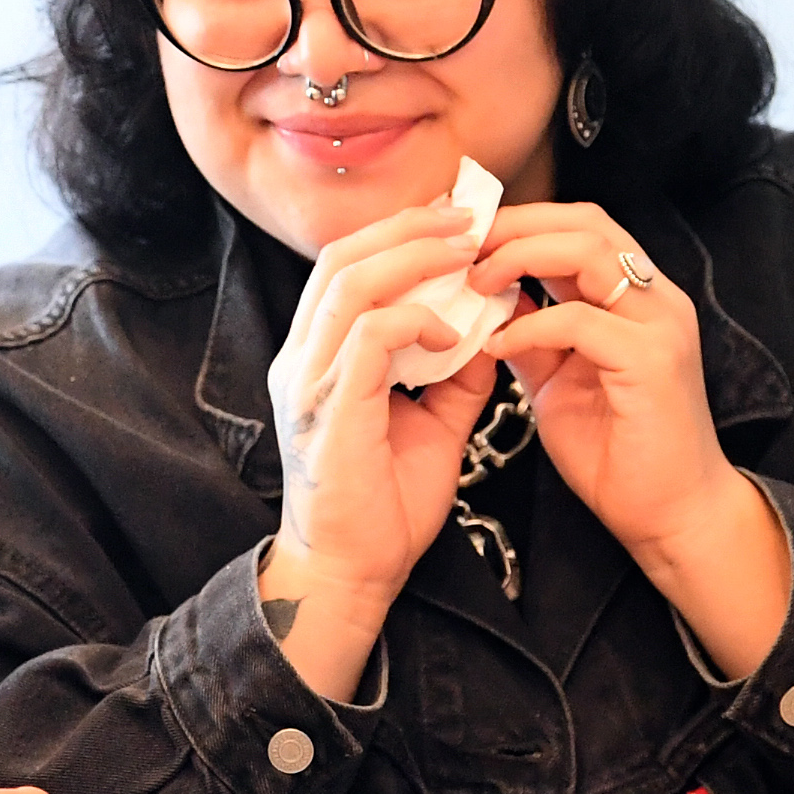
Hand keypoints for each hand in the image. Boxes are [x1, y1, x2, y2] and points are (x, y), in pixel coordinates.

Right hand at [260, 203, 501, 692]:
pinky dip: (417, 320)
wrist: (353, 575)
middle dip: (408, 229)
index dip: (398, 235)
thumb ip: (454, 375)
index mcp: (317, 359)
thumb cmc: (384, 509)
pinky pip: (371, 336)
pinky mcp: (330, 409)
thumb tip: (491, 326)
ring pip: (351, 284)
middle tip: (467, 218)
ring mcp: (309, 383)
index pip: (346, 269)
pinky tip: (455, 333)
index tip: (456, 224)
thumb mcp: (432, 425)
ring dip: (414, 258)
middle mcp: (302, 362)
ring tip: (465, 249)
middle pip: (342, 259)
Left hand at [474, 201, 792, 674]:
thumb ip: (532, 338)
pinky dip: (530, 323)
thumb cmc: (619, 455)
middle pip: (585, 222)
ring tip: (473, 282)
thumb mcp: (558, 382)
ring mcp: (660, 325)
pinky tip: (494, 345)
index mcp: (637, 298)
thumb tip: (489, 303)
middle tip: (458, 246)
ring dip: (520, 257)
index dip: (519, 221)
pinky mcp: (651, 361)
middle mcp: (656, 299)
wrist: (671, 516)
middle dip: (514, 225)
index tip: (462, 238)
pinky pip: (580, 320)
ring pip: (588, 251)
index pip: (579, 227)